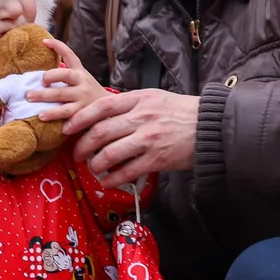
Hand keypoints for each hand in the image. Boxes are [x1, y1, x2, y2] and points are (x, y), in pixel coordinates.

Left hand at [27, 37, 110, 121]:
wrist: (110, 109)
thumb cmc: (87, 92)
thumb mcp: (81, 78)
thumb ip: (66, 72)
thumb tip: (42, 66)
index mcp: (79, 72)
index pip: (69, 54)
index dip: (57, 46)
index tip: (43, 41)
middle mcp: (81, 82)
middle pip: (64, 74)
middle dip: (48, 76)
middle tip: (35, 82)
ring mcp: (82, 97)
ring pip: (62, 95)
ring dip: (44, 97)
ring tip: (30, 99)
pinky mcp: (82, 112)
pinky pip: (67, 114)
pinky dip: (54, 116)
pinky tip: (42, 118)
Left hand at [67, 89, 199, 188]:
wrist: (211, 127)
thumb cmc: (180, 111)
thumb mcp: (154, 97)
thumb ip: (130, 104)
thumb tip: (102, 112)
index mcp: (138, 99)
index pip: (101, 106)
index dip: (80, 118)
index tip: (68, 127)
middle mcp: (141, 118)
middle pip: (101, 132)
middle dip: (82, 145)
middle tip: (76, 153)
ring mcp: (149, 139)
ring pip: (110, 154)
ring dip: (95, 164)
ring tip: (92, 168)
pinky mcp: (157, 160)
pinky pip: (127, 171)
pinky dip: (113, 179)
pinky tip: (108, 182)